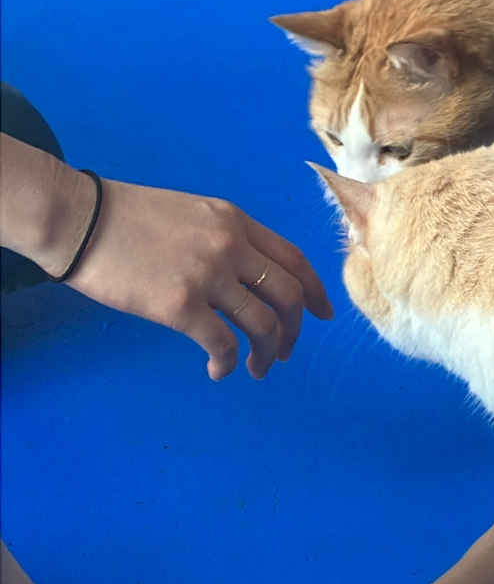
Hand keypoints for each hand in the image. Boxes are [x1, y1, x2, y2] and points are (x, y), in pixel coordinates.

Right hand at [66, 179, 333, 379]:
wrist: (80, 219)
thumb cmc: (128, 217)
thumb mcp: (194, 213)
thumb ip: (227, 239)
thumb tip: (248, 278)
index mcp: (236, 221)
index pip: (294, 259)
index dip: (315, 290)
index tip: (324, 313)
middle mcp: (231, 246)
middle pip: (288, 295)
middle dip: (295, 329)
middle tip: (286, 351)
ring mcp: (208, 275)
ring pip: (263, 323)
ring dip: (266, 353)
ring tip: (259, 368)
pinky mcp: (180, 305)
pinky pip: (222, 343)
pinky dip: (228, 363)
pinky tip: (218, 370)